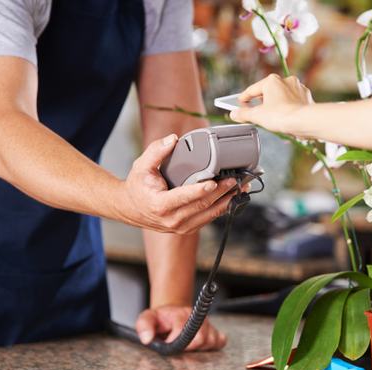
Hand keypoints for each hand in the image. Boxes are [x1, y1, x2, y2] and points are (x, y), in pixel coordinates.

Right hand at [120, 134, 237, 233]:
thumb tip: (173, 139)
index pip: (184, 198)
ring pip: (209, 215)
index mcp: (160, 205)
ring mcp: (181, 227)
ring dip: (227, 201)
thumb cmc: (138, 186)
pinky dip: (222, 208)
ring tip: (240, 187)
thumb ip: (156, 151)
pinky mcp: (188, 228)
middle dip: (222, 192)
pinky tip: (232, 196)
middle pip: (202, 206)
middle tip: (235, 179)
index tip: (214, 181)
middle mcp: (172, 219)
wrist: (130, 208)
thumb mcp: (141, 166)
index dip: (201, 190)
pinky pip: (208, 219)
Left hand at [135, 305, 227, 350]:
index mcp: (180, 314)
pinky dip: (212, 346)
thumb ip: (144, 326)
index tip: (168, 344)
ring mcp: (207, 323)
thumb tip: (147, 339)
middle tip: (178, 347)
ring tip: (187, 345)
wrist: (172, 312)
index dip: (174, 342)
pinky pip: (220, 341)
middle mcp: (196, 317)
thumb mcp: (147, 318)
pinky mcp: (214, 330)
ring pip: (211, 341)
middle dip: (188, 347)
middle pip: (201, 338)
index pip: (183, 331)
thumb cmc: (160, 318)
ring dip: (199, 348)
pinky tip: (201, 346)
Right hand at [230, 74, 312, 132]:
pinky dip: (287, 107)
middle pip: (268, 92)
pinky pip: (293, 102)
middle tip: (254, 111)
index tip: (240, 103)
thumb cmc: (282, 116)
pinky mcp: (306, 98)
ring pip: (282, 96)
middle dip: (261, 101)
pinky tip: (284, 116)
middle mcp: (286, 81)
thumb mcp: (257, 116)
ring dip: (275, 104)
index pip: (253, 89)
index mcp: (272, 81)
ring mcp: (298, 88)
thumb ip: (243, 114)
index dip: (244, 98)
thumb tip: (234, 114)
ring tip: (270, 115)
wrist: (304, 121)